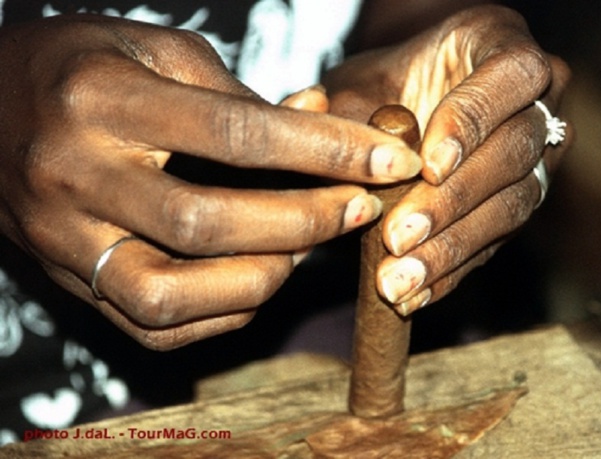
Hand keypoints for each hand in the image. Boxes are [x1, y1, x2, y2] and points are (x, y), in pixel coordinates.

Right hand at [0, 15, 420, 348]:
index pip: (236, 135)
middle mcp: (75, 177)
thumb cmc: (76, 68)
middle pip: (208, 225)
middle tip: (360, 207)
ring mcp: (65, 241)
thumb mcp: (153, 52)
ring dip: (262, 278)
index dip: (325, 151)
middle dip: (306, 223)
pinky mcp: (68, 283)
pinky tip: (257, 280)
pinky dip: (222, 314)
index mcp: (101, 101)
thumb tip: (316, 130)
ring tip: (306, 246)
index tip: (389, 159)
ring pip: (172, 296)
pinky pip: (152, 328)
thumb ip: (234, 94)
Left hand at [323, 5, 571, 311]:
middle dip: (452, 202)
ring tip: (400, 281)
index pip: (511, 78)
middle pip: (514, 153)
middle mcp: (533, 103)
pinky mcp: (513, 205)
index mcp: (498, 46)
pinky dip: (452, 271)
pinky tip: (416, 295)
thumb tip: (324, 144)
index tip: (429, 166)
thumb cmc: (377, 86)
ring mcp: (533, 159)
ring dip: (451, 249)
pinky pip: (495, 242)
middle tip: (398, 238)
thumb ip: (346, 111)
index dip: (473, 123)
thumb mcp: (355, 85)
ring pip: (511, 206)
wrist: (399, 106)